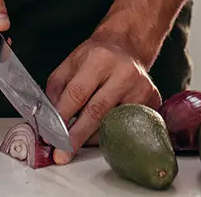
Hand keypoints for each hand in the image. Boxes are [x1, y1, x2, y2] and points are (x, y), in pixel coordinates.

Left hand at [45, 33, 160, 163]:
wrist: (127, 47)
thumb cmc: (97, 57)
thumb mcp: (70, 64)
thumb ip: (56, 89)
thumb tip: (48, 119)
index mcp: (100, 59)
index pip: (77, 93)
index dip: (62, 117)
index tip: (50, 135)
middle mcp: (124, 72)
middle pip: (97, 112)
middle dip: (76, 136)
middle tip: (62, 154)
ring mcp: (141, 88)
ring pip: (112, 123)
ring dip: (91, 136)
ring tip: (79, 138)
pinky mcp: (152, 101)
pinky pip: (127, 126)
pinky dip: (110, 132)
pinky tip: (101, 129)